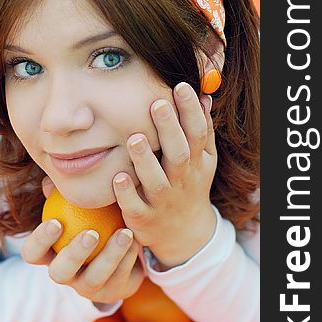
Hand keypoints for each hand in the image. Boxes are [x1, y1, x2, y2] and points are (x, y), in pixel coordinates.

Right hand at [21, 186, 144, 303]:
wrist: (120, 251)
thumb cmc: (92, 220)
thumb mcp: (79, 209)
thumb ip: (64, 196)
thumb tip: (51, 181)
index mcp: (50, 255)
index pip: (32, 254)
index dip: (39, 241)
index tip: (56, 221)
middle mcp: (66, 275)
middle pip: (59, 273)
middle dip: (74, 254)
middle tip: (91, 233)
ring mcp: (87, 288)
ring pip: (94, 279)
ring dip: (110, 256)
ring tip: (124, 233)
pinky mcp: (111, 293)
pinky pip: (119, 278)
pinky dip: (128, 258)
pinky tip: (137, 239)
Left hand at [112, 83, 216, 267]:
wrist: (184, 234)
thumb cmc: (189, 186)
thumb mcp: (203, 160)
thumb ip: (202, 130)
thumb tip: (203, 95)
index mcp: (196, 163)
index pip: (197, 134)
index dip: (190, 111)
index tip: (180, 86)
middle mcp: (181, 181)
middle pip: (178, 154)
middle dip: (169, 130)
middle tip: (157, 104)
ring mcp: (162, 201)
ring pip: (155, 181)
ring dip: (145, 160)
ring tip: (134, 138)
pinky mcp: (142, 217)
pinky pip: (134, 206)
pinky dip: (126, 193)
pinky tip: (118, 176)